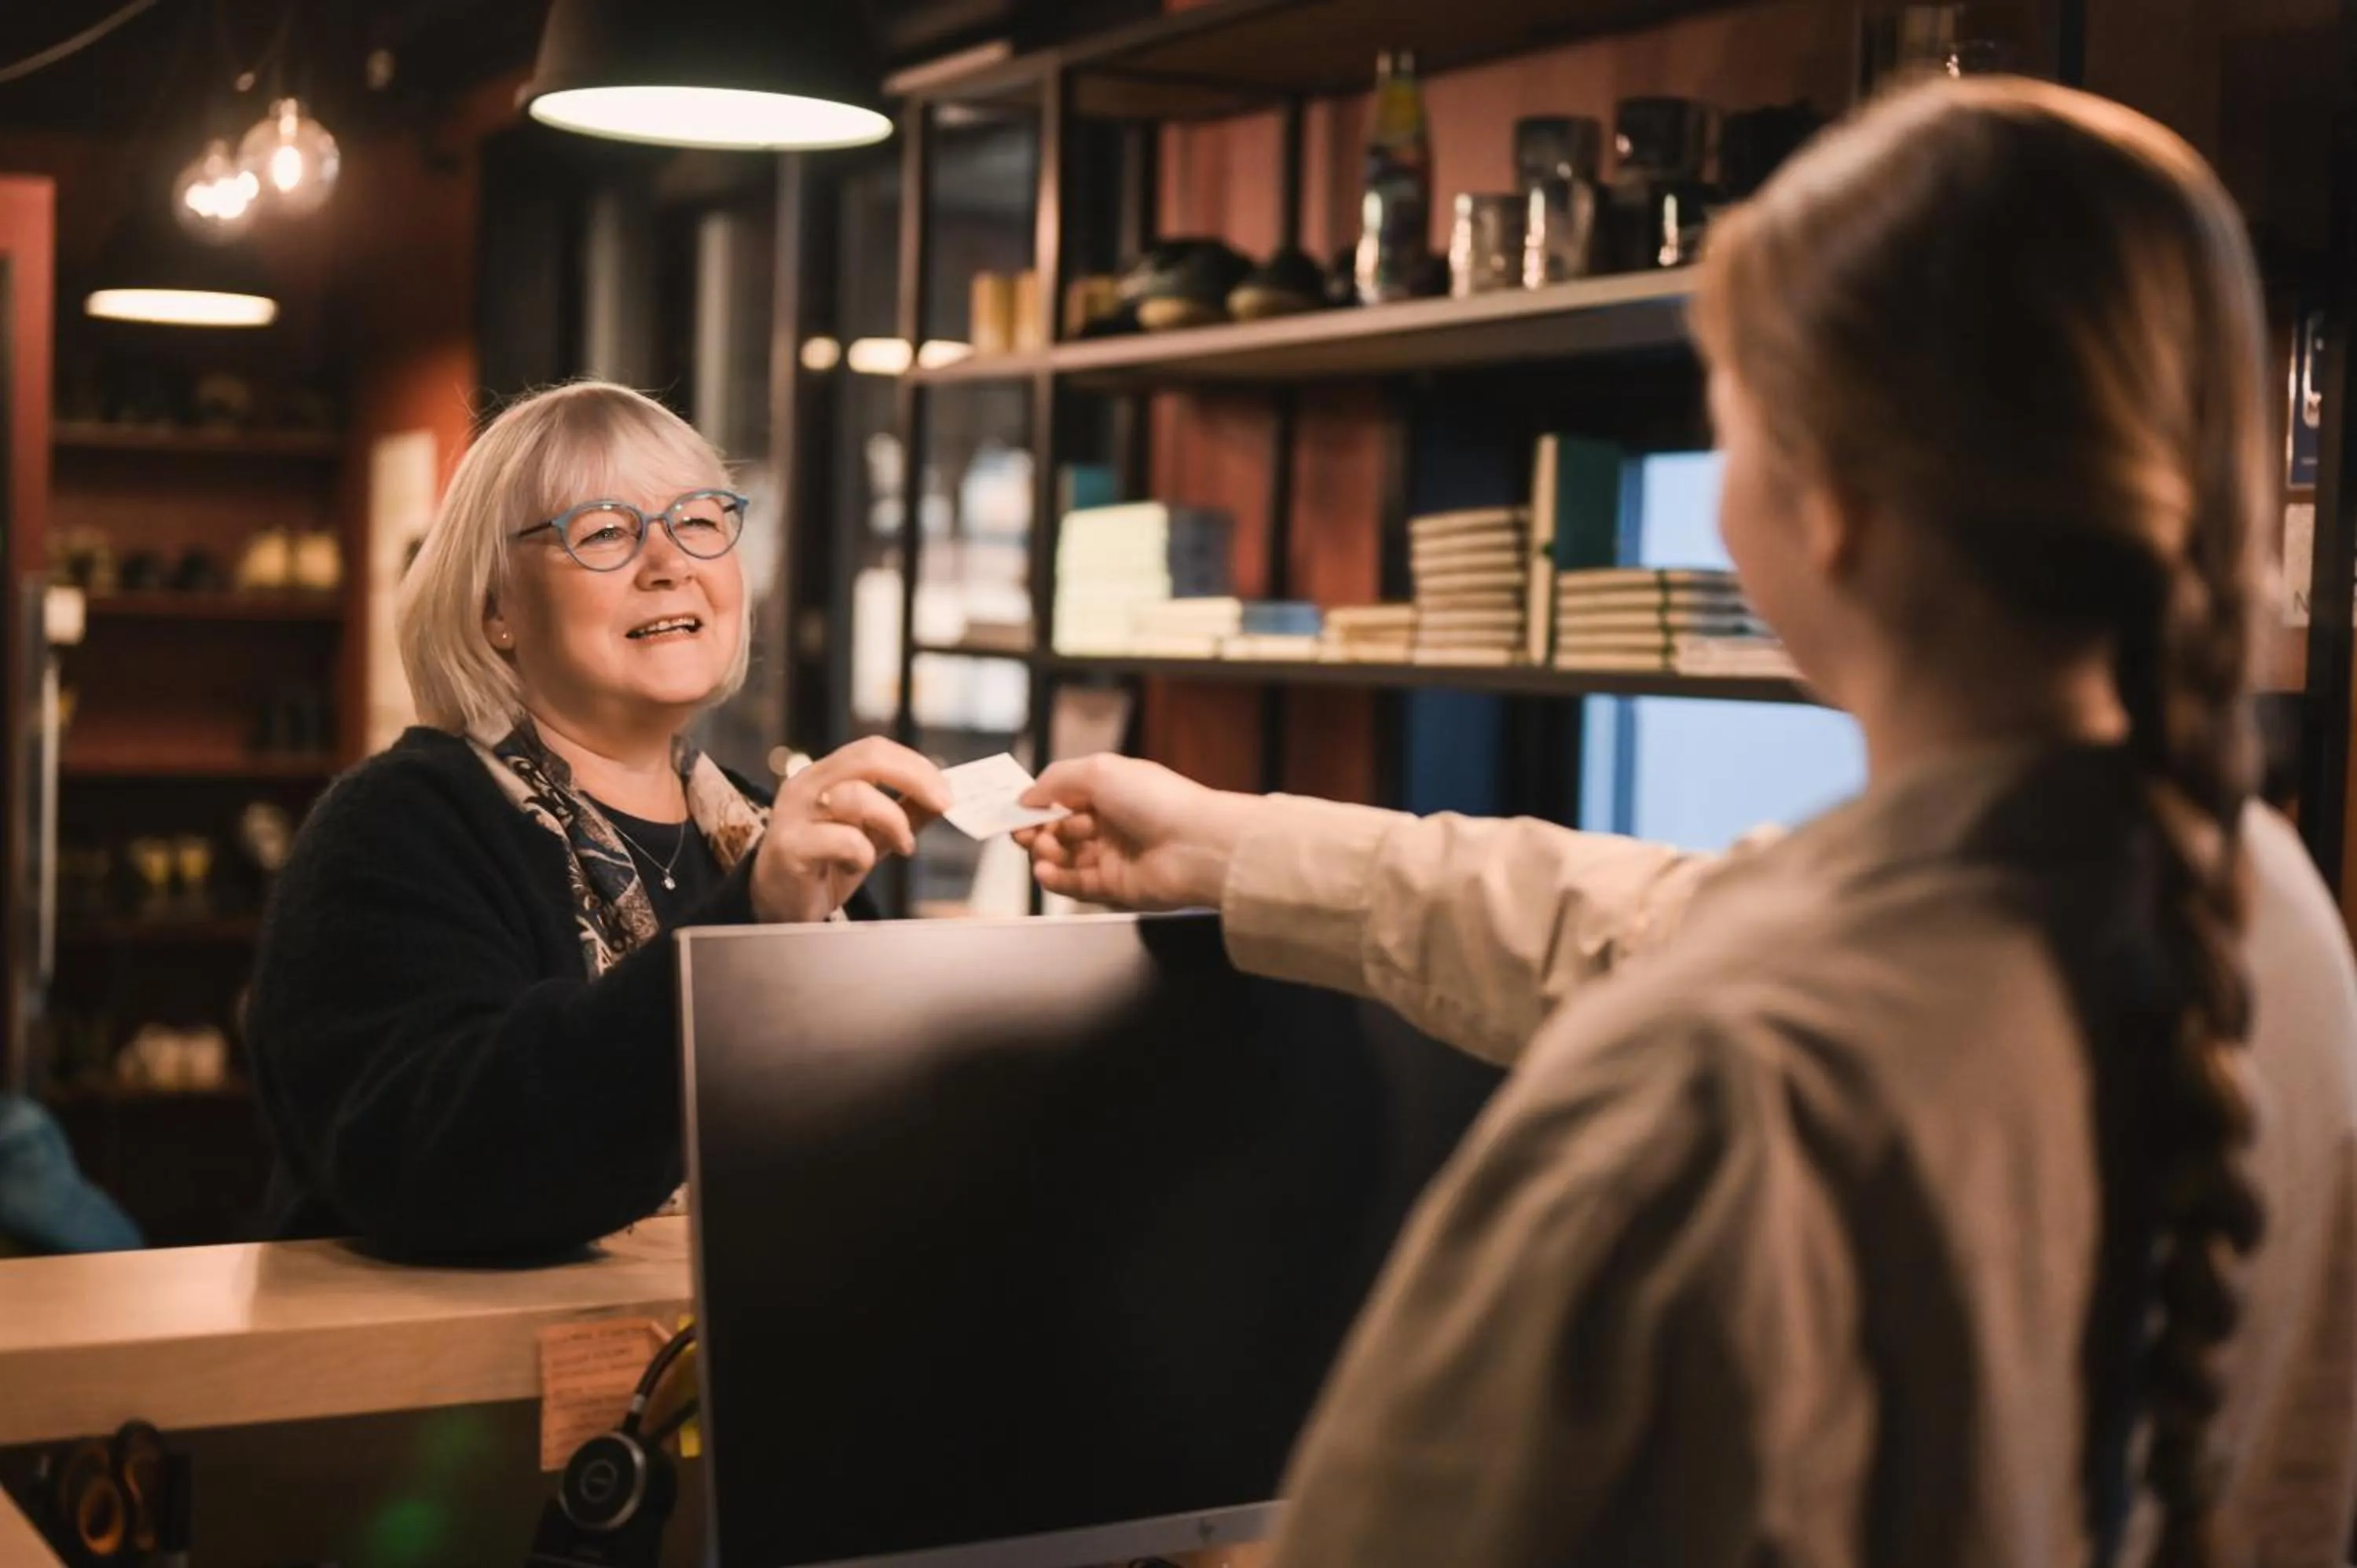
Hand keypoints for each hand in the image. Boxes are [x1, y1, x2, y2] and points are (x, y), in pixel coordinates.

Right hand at [753, 737, 952, 921]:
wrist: (776, 906)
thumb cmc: (824, 865)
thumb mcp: (872, 835)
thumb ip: (905, 814)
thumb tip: (947, 800)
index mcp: (826, 775)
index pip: (874, 750)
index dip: (915, 765)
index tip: (948, 790)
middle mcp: (807, 785)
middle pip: (867, 758)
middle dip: (915, 777)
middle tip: (944, 803)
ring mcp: (795, 814)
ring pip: (856, 796)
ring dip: (894, 821)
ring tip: (903, 845)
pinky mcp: (791, 847)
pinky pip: (843, 840)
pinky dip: (864, 854)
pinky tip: (859, 866)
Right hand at [1015, 754, 1258, 910]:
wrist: (1198, 845)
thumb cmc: (1156, 800)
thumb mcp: (1099, 771)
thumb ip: (1056, 780)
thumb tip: (1025, 796)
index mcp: (1112, 791)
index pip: (1063, 798)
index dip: (1037, 805)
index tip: (1013, 812)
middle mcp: (1112, 822)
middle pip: (1060, 830)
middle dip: (1037, 831)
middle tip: (1022, 834)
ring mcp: (1114, 856)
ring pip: (1065, 858)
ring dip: (1045, 855)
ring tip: (1042, 852)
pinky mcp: (1116, 887)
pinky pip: (1076, 884)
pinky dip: (1056, 879)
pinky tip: (1044, 871)